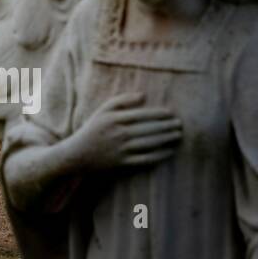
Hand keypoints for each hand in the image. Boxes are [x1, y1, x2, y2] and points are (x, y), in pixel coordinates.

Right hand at [67, 92, 182, 171]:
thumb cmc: (92, 129)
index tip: (171, 113)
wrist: (77, 154)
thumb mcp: (102, 111)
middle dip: (166, 126)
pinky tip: (169, 151)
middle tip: (180, 124)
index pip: (141, 115)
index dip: (158, 114)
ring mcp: (121, 149)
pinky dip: (159, 155)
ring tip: (178, 135)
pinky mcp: (123, 163)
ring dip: (166, 139)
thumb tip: (143, 95)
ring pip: (149, 144)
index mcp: (113, 119)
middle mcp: (118, 133)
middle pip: (148, 129)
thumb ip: (122, 100)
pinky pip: (146, 159)